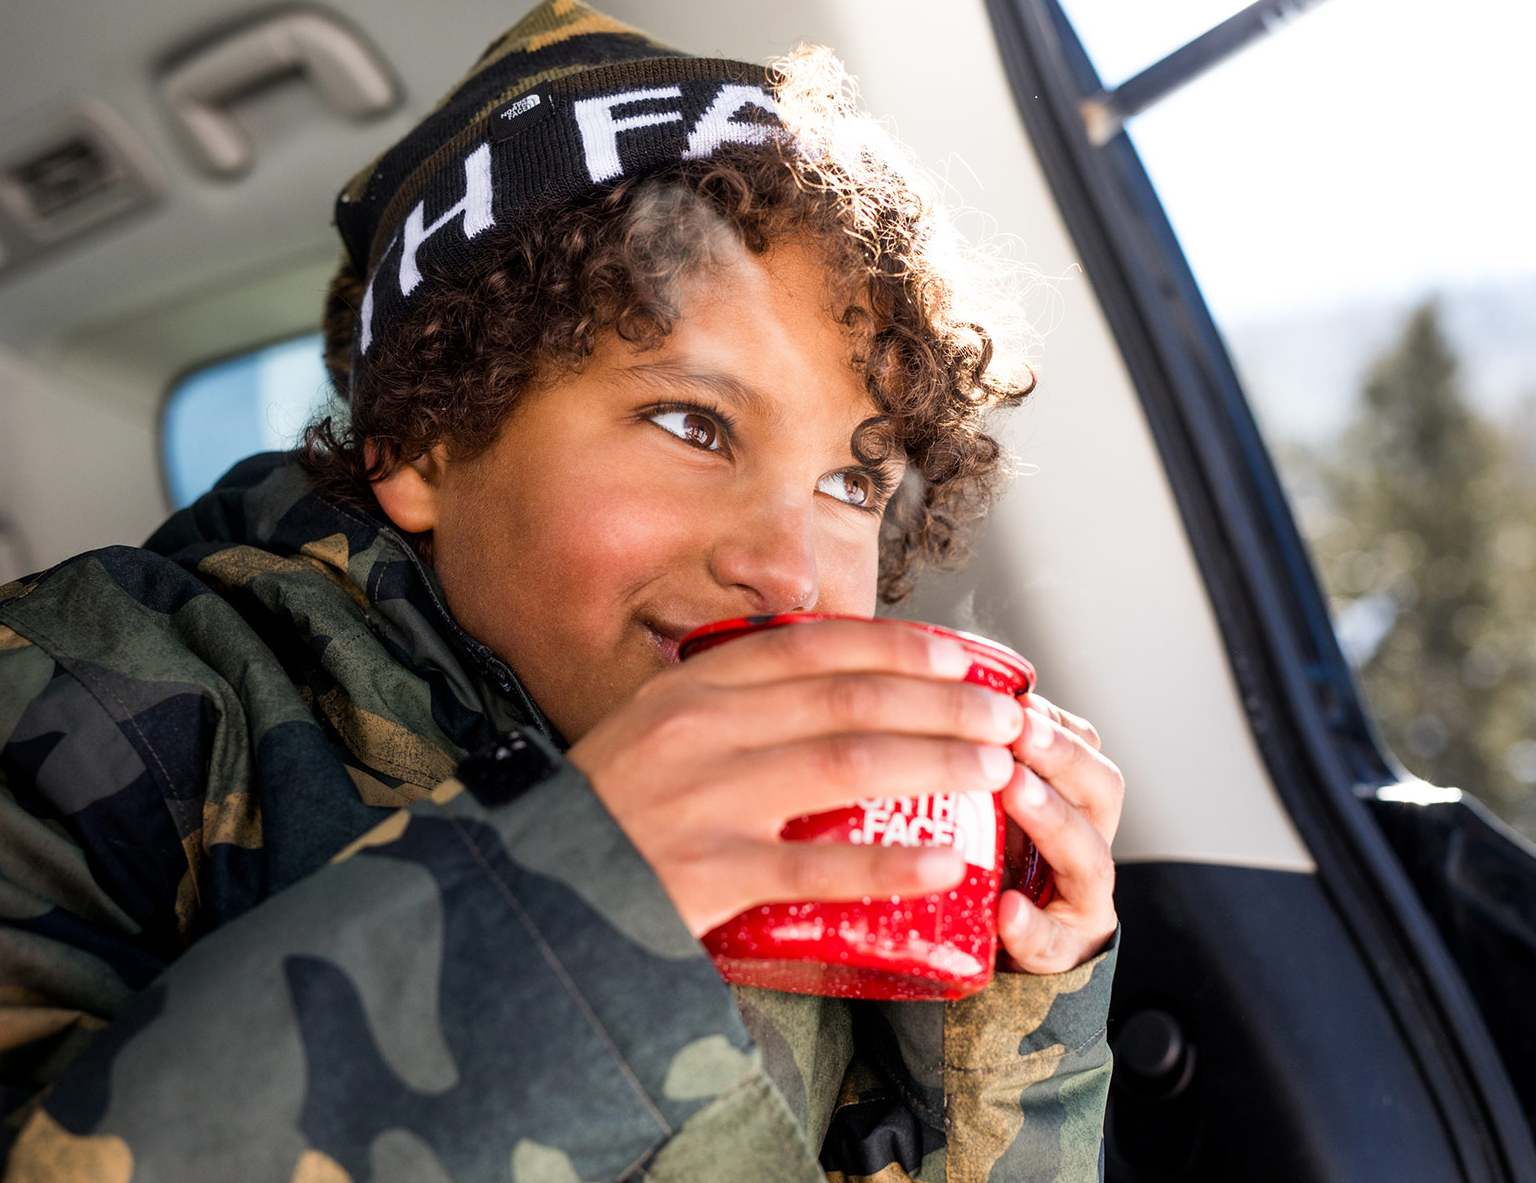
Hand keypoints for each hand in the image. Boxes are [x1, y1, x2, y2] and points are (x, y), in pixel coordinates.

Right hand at [566, 620, 1027, 936]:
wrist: (532, 889)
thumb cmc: (602, 813)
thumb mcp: (651, 732)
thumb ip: (725, 709)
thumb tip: (821, 691)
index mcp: (692, 691)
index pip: (809, 648)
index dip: (893, 646)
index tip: (956, 653)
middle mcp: (703, 731)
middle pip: (848, 699)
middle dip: (941, 701)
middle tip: (1003, 715)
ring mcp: (706, 801)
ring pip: (846, 766)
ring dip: (934, 762)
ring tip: (994, 769)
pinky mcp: (708, 874)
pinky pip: (814, 868)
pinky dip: (884, 866)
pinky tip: (939, 865)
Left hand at [997, 693, 1123, 972]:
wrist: (1002, 949)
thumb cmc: (994, 863)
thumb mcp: (989, 806)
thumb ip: (979, 763)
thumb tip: (935, 696)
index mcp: (1076, 801)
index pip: (1086, 749)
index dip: (1057, 724)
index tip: (1018, 700)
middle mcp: (1090, 843)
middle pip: (1102, 790)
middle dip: (1062, 756)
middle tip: (1020, 731)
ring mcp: (1082, 901)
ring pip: (1088, 857)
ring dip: (1051, 817)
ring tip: (1013, 790)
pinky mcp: (1062, 953)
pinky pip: (1053, 942)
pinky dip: (1031, 927)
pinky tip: (1006, 910)